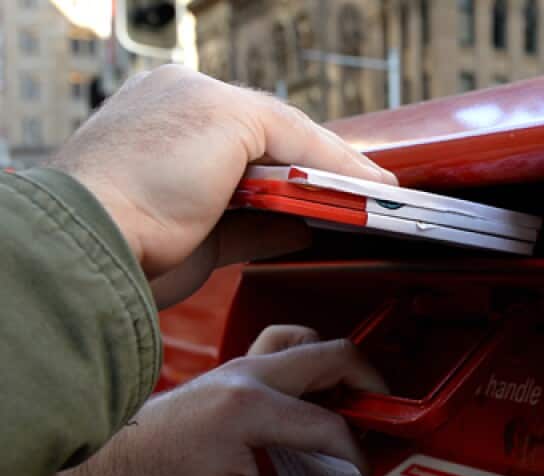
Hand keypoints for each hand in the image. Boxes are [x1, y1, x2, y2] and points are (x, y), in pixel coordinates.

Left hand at [48, 326, 388, 475]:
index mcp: (249, 410)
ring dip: (340, 369)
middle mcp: (249, 375)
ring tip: (353, 406)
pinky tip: (312, 395)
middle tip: (384, 420)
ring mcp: (240, 365)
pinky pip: (285, 344)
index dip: (357, 457)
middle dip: (370, 386)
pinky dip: (309, 361)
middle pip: (334, 357)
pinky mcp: (234, 368)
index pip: (328, 426)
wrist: (105, 466)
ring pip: (310, 342)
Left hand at [49, 65, 397, 305]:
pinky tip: (316, 234)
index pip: (279, 117)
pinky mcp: (198, 240)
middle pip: (279, 155)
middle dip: (323, 174)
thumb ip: (291, 133)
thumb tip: (332, 168)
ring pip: (272, 195)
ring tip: (351, 214)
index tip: (373, 174)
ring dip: (310, 204)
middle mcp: (190, 141)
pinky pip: (257, 234)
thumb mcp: (230, 118)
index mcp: (190, 95)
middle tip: (370, 195)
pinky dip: (289, 234)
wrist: (101, 243)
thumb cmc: (145, 169)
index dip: (331, 147)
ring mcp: (194, 192)